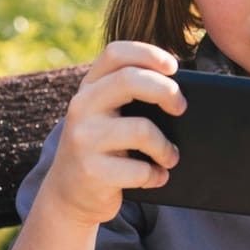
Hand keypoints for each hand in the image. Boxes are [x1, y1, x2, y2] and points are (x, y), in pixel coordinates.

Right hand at [33, 41, 186, 225]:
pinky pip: (140, 170)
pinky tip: (156, 177)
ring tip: (171, 157)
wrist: (68, 195)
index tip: (174, 67)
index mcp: (88, 89)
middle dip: (166, 91)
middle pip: (130, 80)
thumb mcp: (104, 116)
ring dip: (166, 147)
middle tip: (181, 108)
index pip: (115, 54)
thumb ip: (128, 97)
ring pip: (142, 130)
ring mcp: (83, 140)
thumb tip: (179, 93)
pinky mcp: (91, 172)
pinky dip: (156, 175)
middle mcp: (81, 108)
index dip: (148, 54)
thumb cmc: (101, 150)